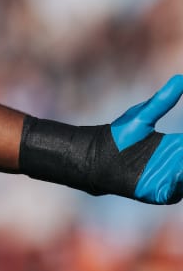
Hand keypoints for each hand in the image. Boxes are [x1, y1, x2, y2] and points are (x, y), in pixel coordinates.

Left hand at [110, 75, 182, 203]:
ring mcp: (171, 180)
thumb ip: (163, 101)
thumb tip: (180, 79)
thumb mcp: (143, 116)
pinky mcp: (160, 192)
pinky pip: (176, 192)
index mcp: (178, 146)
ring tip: (182, 161)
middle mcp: (178, 164)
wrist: (96, 157)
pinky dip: (179, 185)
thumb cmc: (119, 135)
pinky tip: (179, 173)